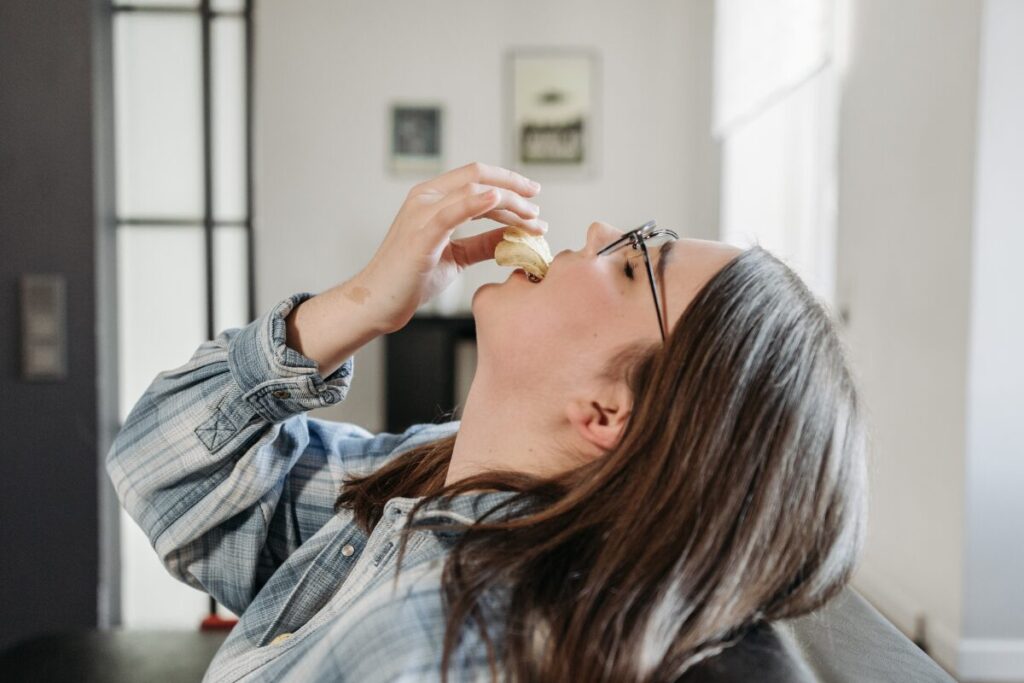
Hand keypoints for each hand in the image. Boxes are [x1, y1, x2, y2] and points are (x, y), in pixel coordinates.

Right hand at [356, 162, 546, 332]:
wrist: (377, 302)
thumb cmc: (411, 279)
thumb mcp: (456, 257)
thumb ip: (482, 243)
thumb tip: (513, 236)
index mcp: (431, 199)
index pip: (475, 176)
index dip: (508, 180)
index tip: (533, 194)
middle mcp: (425, 197)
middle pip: (478, 176)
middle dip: (515, 189)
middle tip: (538, 210)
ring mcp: (421, 213)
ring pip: (474, 191)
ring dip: (509, 202)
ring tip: (532, 219)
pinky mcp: (421, 234)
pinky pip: (454, 210)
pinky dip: (478, 202)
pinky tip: (499, 201)